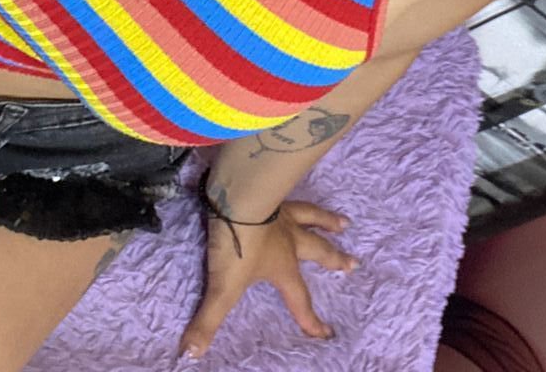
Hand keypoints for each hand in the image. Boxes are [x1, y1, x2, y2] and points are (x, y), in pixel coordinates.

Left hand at [177, 198, 359, 359]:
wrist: (238, 197)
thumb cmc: (237, 243)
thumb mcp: (222, 286)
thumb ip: (208, 320)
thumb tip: (191, 354)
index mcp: (283, 265)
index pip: (299, 298)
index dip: (310, 319)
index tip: (327, 334)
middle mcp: (289, 239)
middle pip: (318, 251)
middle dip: (335, 259)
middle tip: (354, 263)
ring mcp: (282, 213)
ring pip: (312, 218)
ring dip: (328, 221)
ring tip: (344, 223)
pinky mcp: (272, 193)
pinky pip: (292, 195)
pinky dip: (301, 196)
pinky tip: (298, 191)